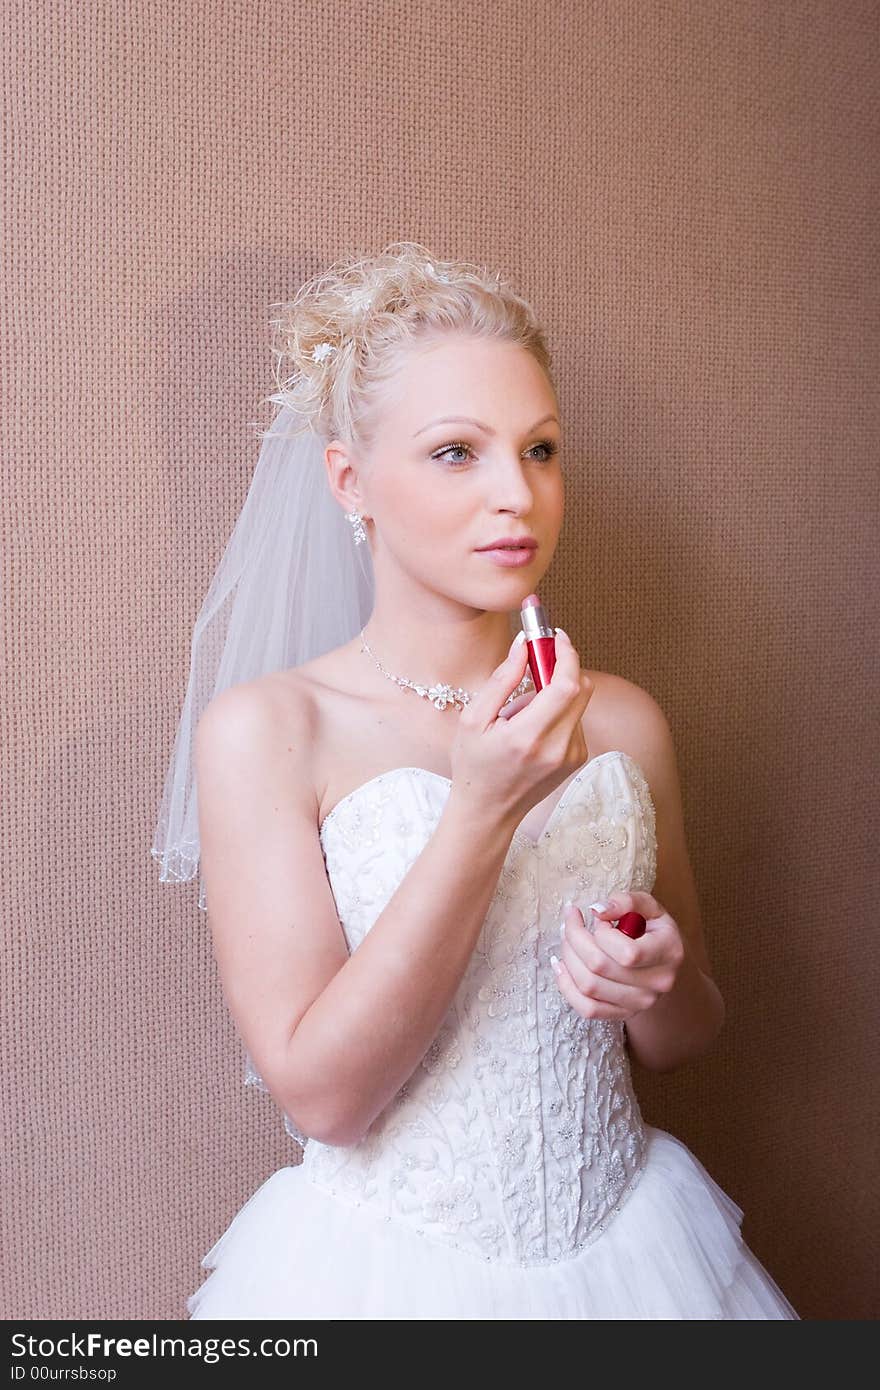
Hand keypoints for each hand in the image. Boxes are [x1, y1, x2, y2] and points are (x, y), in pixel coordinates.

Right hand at [448, 626, 593, 830]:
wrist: (488, 811)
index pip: (566, 685)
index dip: (566, 654)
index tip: (556, 637)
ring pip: (579, 702)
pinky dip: (558, 712)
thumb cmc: (474, 765)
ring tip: (522, 712)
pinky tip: (532, 727)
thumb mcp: (473, 720)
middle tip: (539, 659)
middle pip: (582, 689)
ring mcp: (571, 756)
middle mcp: (557, 748)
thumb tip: (523, 645)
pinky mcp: (577, 759)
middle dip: (564, 666)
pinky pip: (576, 719)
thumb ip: (501, 679)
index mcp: (528, 737)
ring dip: (556, 692)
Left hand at [551, 890, 686, 1020]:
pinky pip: (587, 1008)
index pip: (628, 953)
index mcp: (668, 952)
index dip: (603, 933)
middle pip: (600, 967)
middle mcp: (657, 982)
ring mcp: (640, 1002)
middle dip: (575, 938)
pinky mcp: (623, 1013)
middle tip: (571, 922)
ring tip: (567, 939)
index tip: (600, 919)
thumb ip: (626, 901)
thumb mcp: (648, 907)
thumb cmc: (653, 930)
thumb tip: (597, 910)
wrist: (664, 963)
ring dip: (568, 958)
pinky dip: (566, 986)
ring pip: (589, 986)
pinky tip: (561, 965)